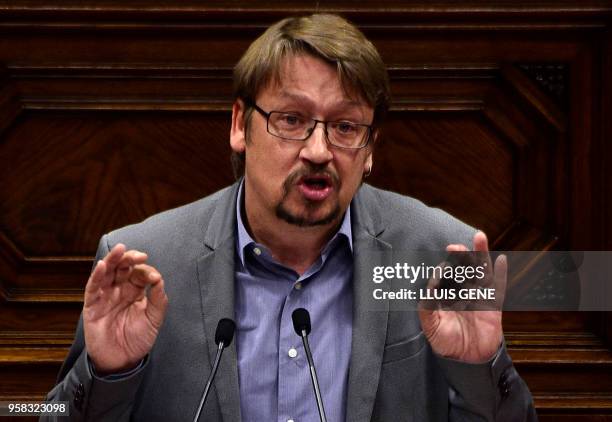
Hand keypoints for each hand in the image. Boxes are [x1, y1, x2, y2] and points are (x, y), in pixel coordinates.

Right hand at [83, 243, 167, 373]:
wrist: (122, 362)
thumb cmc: (138, 340)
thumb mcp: (154, 319)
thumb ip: (158, 300)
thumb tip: (159, 280)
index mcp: (136, 291)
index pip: (139, 273)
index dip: (146, 271)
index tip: (154, 278)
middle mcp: (120, 290)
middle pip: (122, 268)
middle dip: (129, 259)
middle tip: (139, 256)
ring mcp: (105, 296)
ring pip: (107, 272)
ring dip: (112, 260)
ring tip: (119, 250)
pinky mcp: (92, 306)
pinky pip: (93, 287)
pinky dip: (96, 275)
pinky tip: (102, 265)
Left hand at [418, 231, 505, 362]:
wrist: (467, 361)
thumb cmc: (446, 342)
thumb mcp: (431, 326)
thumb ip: (426, 308)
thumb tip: (428, 288)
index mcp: (447, 296)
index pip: (445, 277)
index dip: (443, 271)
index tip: (441, 269)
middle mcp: (463, 293)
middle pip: (463, 268)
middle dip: (460, 256)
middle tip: (454, 246)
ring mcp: (479, 297)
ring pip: (481, 271)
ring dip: (481, 254)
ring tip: (479, 237)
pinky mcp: (493, 305)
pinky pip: (499, 287)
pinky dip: (501, 273)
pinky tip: (501, 259)